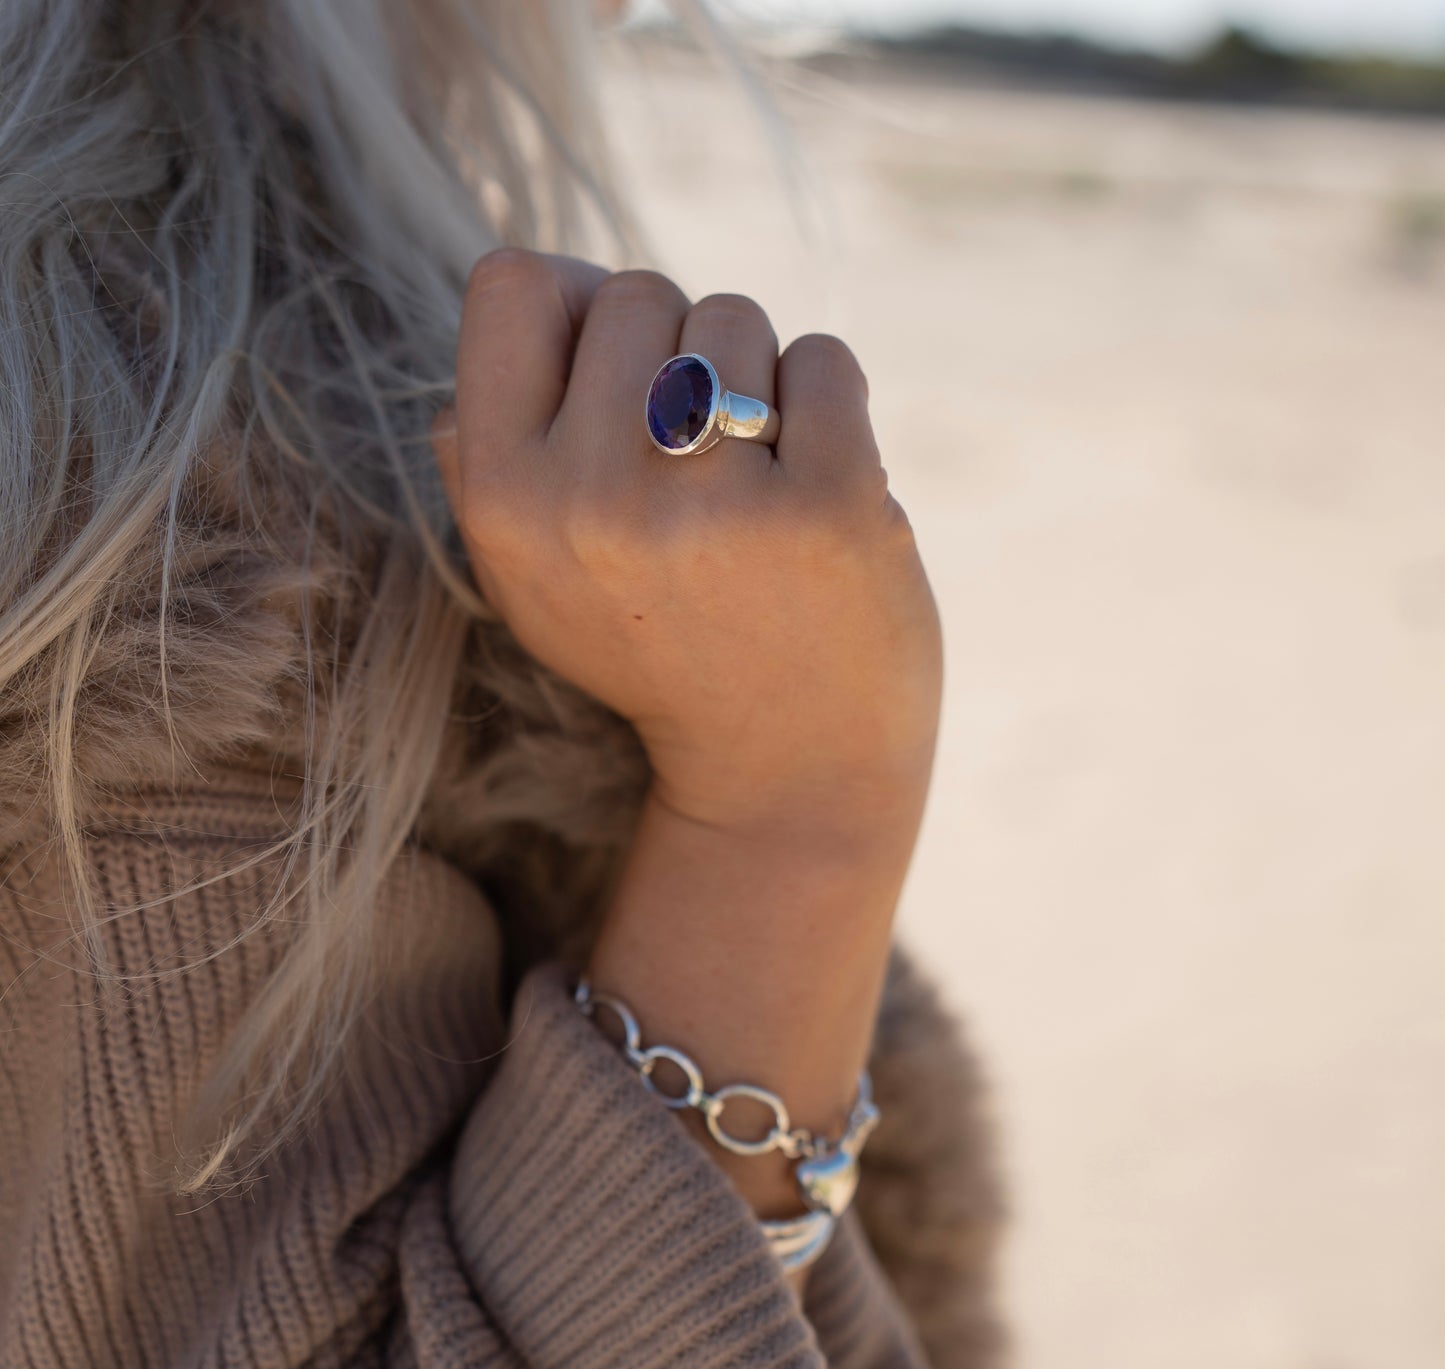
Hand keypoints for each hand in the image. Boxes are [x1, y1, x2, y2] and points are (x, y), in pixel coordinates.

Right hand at [432, 249, 943, 838]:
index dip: (570, 308)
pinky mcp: (830, 505)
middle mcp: (593, 499)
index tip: (612, 372)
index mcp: (505, 503)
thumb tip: (527, 289)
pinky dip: (826, 406)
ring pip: (730, 317)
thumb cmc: (656, 648)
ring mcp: (714, 503)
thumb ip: (493, 446)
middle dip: (671, 351)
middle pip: (633, 289)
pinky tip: (814, 485)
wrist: (784, 769)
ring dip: (751, 378)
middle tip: (694, 457)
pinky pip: (822, 359)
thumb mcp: (530, 576)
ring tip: (752, 482)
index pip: (511, 282)